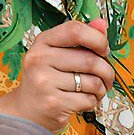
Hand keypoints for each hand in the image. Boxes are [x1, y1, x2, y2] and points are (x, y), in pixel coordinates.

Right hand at [0, 20, 114, 130]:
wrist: (26, 111)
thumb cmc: (47, 79)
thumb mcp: (58, 54)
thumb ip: (80, 38)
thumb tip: (101, 23)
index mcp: (42, 42)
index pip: (75, 30)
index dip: (97, 39)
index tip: (104, 50)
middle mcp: (39, 59)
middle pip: (90, 60)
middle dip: (106, 71)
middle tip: (107, 77)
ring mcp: (44, 82)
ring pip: (92, 82)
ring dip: (101, 88)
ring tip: (95, 91)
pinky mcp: (53, 103)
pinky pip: (88, 100)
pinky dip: (93, 102)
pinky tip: (84, 101)